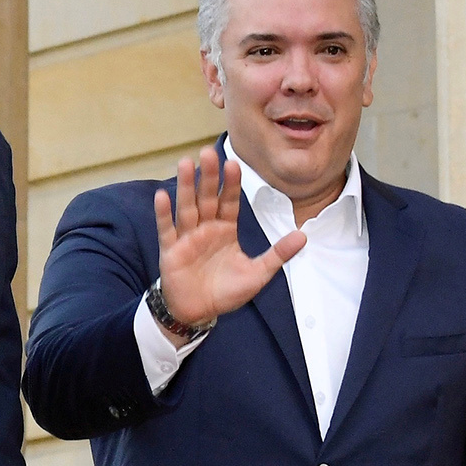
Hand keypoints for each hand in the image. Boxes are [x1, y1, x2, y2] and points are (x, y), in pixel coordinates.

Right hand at [153, 144, 306, 332]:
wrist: (199, 313)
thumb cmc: (226, 292)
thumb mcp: (257, 274)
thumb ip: (278, 254)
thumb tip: (304, 236)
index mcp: (226, 230)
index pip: (229, 202)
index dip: (231, 184)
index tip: (233, 164)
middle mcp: (206, 228)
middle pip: (207, 198)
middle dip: (208, 176)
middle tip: (208, 152)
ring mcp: (187, 238)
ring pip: (187, 207)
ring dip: (185, 186)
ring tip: (184, 163)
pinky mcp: (170, 251)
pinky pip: (166, 230)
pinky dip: (164, 214)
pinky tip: (161, 196)